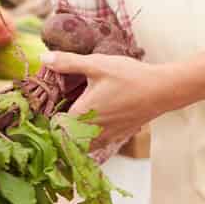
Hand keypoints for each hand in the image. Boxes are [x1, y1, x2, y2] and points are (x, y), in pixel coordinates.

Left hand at [42, 51, 178, 157]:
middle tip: (57, 113)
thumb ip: (68, 62)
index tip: (46, 108)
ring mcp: (106, 137)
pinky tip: (93, 122)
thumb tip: (43, 58)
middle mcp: (91, 131)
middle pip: (65, 139)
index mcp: (81, 114)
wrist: (161, 91)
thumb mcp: (97, 65)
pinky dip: (89, 138)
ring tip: (73, 119)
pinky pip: (96, 145)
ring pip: (81, 145)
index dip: (48, 118)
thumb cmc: (129, 76)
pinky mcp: (118, 137)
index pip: (54, 126)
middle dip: (59, 129)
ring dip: (74, 136)